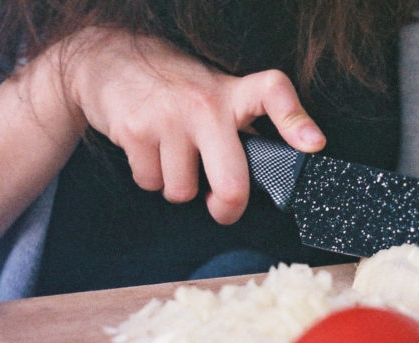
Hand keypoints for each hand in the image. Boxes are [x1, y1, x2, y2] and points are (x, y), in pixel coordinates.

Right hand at [53, 27, 325, 223]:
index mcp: (232, 92)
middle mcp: (205, 104)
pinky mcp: (136, 133)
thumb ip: (241, 124)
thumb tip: (270, 169)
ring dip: (177, 185)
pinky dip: (149, 176)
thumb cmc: (172, 85)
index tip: (312, 144)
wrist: (106, 59)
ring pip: (182, 191)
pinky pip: (150, 183)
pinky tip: (148, 150)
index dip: (296, 121)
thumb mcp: (214, 92)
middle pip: (230, 183)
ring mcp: (169, 119)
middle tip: (222, 207)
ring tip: (172, 156)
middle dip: (227, 207)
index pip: (274, 94)